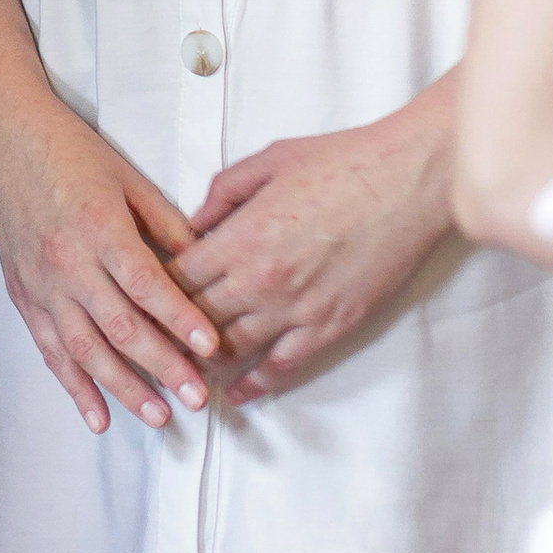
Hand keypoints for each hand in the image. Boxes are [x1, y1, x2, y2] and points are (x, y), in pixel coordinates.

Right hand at [0, 95, 217, 434]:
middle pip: (120, 327)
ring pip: (85, 349)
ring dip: (123, 388)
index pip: (146, 286)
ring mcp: (42, 285)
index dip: (180, 320)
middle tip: (198, 397)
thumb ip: (166, 224)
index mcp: (100, 228)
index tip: (212, 348)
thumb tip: (204, 263)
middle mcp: (68, 263)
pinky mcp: (24, 296)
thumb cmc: (71, 152)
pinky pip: (50, 351)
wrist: (5, 141)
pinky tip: (98, 417)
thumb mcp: (128, 178)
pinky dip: (74, 388)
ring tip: (158, 417)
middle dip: (163, 367)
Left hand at [172, 85, 457, 406]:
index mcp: (242, 237)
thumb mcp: (270, 160)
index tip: (145, 296)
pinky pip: (283, 366)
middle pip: (197, 319)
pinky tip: (237, 392)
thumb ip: (224, 192)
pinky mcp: (331, 326)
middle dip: (170, 331)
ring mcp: (297, 309)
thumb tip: (195, 221)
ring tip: (184, 368)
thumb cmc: (342, 162)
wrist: (408, 180)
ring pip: (232, 349)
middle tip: (152, 341)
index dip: (156, 289)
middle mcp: (262, 280)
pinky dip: (256, 384)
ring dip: (204, 361)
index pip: (178, 279)